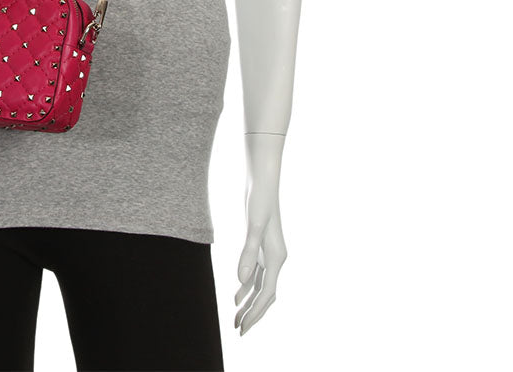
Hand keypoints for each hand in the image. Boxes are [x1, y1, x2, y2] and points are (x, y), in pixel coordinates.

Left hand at [234, 142, 288, 335]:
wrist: (262, 180)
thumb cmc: (259, 200)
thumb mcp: (252, 226)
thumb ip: (247, 253)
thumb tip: (240, 281)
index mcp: (277, 257)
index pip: (266, 294)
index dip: (254, 313)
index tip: (242, 329)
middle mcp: (276, 258)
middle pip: (266, 295)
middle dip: (253, 314)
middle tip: (239, 332)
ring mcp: (269, 252)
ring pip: (261, 286)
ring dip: (249, 302)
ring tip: (236, 318)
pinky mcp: (262, 246)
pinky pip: (257, 274)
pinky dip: (248, 286)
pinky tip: (238, 294)